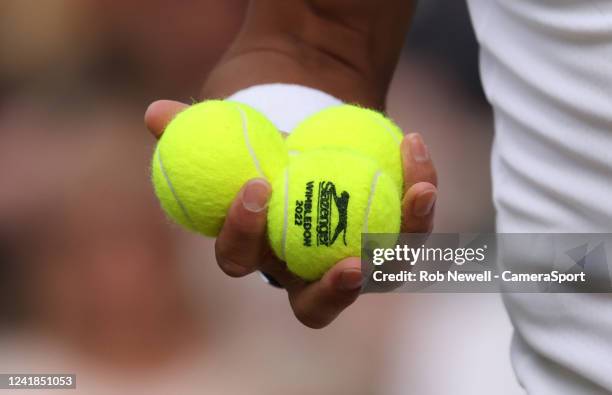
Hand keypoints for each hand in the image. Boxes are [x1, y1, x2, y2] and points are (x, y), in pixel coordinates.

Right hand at [145, 100, 437, 327]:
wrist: (311, 124)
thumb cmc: (262, 135)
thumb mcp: (226, 127)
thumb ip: (192, 126)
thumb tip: (157, 113)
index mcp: (257, 250)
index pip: (240, 259)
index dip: (242, 235)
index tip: (254, 186)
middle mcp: (303, 266)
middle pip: (315, 305)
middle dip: (332, 293)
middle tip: (349, 266)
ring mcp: (352, 256)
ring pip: (381, 272)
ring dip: (401, 242)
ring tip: (416, 194)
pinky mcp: (392, 234)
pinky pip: (411, 226)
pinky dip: (418, 191)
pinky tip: (415, 147)